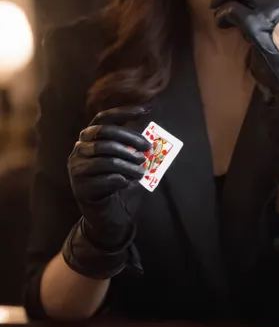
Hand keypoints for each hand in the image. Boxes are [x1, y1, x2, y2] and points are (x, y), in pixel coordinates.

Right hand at [63, 105, 151, 277]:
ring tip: (142, 170)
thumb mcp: (128, 162)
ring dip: (128, 163)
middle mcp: (79, 149)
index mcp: (89, 139)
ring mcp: (76, 168)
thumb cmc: (119, 184)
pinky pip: (104, 178)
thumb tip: (153, 135)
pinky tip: (128, 182)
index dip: (123, 112)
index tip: (145, 110)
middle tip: (147, 149)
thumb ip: (134, 148)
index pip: (103, 118)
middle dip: (129, 140)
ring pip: (105, 158)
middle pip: (104, 135)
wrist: (108, 216)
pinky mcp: (80, 187)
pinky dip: (120, 179)